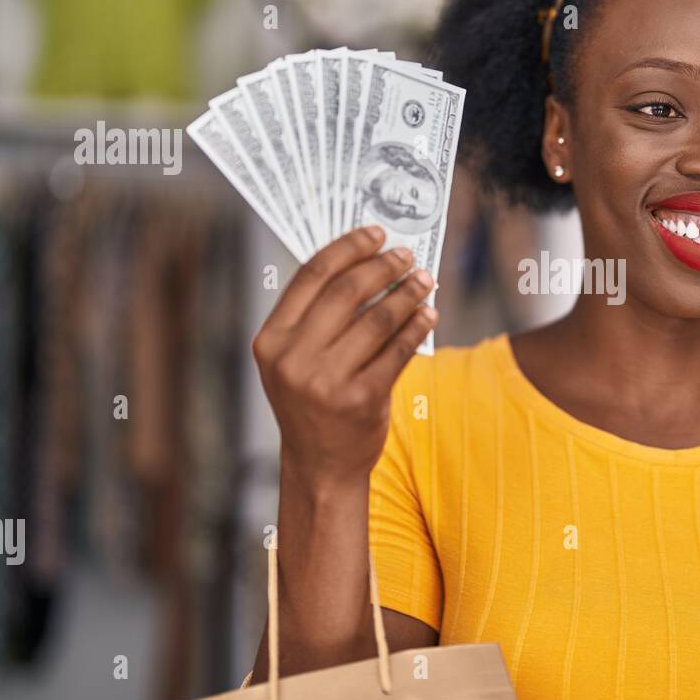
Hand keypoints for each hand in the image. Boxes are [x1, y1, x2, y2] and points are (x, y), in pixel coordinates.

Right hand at [252, 225, 436, 489]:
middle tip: (407, 256)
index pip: (312, 276)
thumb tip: (365, 262)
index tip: (375, 234)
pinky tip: (428, 315)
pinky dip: (418, 328)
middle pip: (347, 292)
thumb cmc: (311, 402)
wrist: (320, 465)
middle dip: (383, 267)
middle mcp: (293, 359)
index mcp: (271, 340)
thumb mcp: (294, 359)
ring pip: (378, 319)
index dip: (348, 248)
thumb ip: (317, 316)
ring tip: (425, 282)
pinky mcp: (361, 399)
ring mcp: (326, 381)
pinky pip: (398, 351)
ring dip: (408, 294)